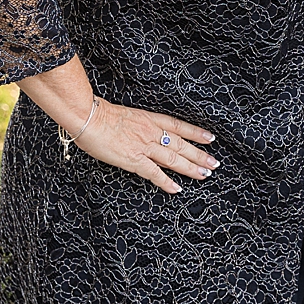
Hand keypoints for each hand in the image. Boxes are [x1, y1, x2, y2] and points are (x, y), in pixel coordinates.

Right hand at [77, 101, 218, 194]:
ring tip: (205, 174)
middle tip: (214, 163)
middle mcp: (151, 132)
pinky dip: (167, 182)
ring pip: (174, 158)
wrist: (88, 117)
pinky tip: (177, 189)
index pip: (180, 126)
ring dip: (191, 168)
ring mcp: (144, 146)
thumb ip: (139, 124)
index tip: (211, 138)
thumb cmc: (101, 114)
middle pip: (182, 145)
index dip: (196, 133)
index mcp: (150, 118)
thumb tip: (143, 131)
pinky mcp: (133, 160)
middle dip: (200, 155)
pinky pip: (154, 174)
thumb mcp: (127, 115)